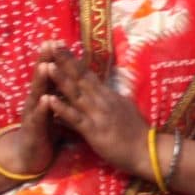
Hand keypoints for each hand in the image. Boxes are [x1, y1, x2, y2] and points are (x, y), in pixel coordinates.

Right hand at [0, 55, 58, 178]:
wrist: (29, 157)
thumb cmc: (45, 131)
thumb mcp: (53, 109)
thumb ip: (59, 94)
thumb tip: (70, 76)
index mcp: (45, 95)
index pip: (50, 73)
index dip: (54, 57)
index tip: (60, 40)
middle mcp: (36, 102)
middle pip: (41, 78)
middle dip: (44, 61)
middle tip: (48, 43)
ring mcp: (32, 115)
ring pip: (37, 95)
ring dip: (40, 81)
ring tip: (44, 66)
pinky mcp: (33, 130)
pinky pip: (38, 119)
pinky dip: (42, 109)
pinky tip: (45, 100)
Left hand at [39, 44, 153, 177]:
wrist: (148, 151)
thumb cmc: (137, 132)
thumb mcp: (126, 106)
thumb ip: (116, 95)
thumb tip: (114, 85)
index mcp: (108, 94)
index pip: (87, 72)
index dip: (73, 58)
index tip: (60, 44)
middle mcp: (101, 99)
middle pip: (80, 77)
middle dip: (64, 60)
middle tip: (50, 44)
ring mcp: (97, 113)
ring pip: (75, 93)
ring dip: (60, 79)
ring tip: (46, 65)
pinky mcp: (93, 130)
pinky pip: (75, 118)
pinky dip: (62, 108)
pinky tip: (49, 100)